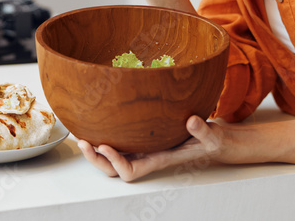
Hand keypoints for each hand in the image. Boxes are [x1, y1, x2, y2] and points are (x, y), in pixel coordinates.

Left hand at [76, 115, 224, 181]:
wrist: (213, 141)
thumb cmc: (211, 142)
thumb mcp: (212, 137)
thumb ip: (203, 131)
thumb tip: (192, 122)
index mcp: (158, 160)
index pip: (131, 171)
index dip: (115, 162)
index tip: (105, 145)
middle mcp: (147, 157)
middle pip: (114, 169)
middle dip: (97, 160)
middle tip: (83, 143)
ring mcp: (143, 149)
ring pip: (113, 159)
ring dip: (96, 152)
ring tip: (82, 138)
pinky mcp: (142, 139)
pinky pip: (119, 143)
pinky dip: (105, 138)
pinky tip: (96, 126)